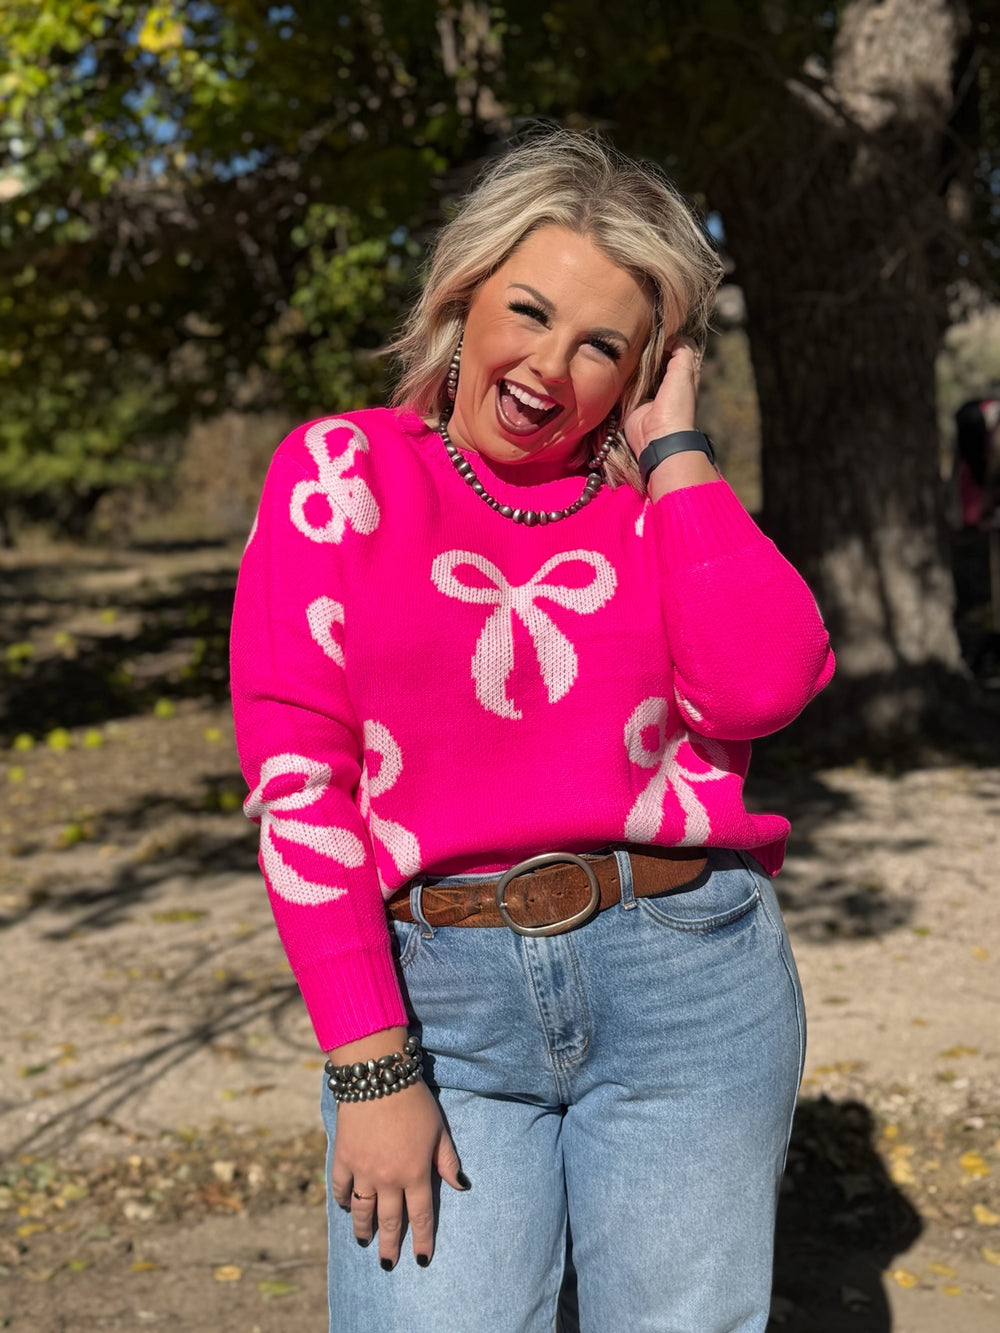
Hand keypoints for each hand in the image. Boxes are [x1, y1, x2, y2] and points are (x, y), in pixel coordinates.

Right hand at [329, 1035, 466, 1270]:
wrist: (378, 1078)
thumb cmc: (414, 1101)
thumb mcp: (439, 1130)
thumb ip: (447, 1161)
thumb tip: (461, 1186)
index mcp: (416, 1173)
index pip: (422, 1215)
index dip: (423, 1240)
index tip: (422, 1260)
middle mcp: (389, 1179)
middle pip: (390, 1221)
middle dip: (391, 1246)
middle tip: (389, 1264)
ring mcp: (363, 1171)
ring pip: (363, 1211)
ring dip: (364, 1230)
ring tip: (365, 1242)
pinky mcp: (343, 1159)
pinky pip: (341, 1189)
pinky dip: (343, 1201)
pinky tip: (347, 1207)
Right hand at [623, 336, 715, 494]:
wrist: (657, 436)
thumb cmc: (676, 405)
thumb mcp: (685, 372)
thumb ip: (682, 350)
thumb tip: (670, 337)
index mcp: (681, 375)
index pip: (675, 350)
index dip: (668, 340)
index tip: (657, 331)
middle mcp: (664, 382)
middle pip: (655, 358)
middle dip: (647, 348)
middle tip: (636, 335)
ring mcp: (646, 391)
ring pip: (639, 367)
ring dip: (632, 359)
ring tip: (624, 345)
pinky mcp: (629, 399)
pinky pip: (624, 380)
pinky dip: (621, 372)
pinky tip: (616, 361)